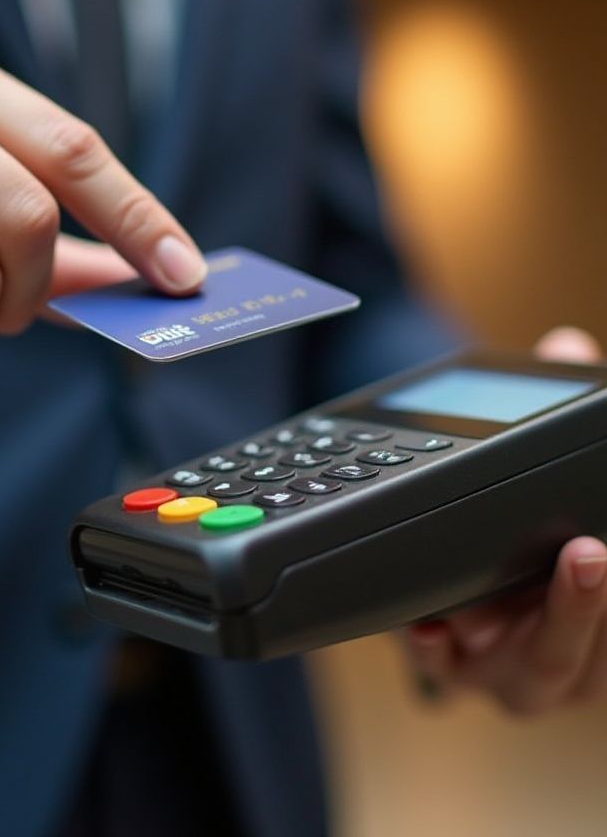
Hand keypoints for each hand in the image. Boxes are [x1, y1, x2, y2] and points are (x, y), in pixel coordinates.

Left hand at [404, 326, 606, 714]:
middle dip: (595, 605)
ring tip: (530, 584)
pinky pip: (446, 672)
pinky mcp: (452, 669)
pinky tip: (429, 626)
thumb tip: (569, 345)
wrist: (460, 586)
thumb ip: (565, 418)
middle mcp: (573, 653)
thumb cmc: (528, 536)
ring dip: (539, 626)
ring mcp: (511, 669)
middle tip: (593, 552)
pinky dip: (436, 652)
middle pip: (598, 650)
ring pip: (538, 668)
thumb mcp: (550, 478)